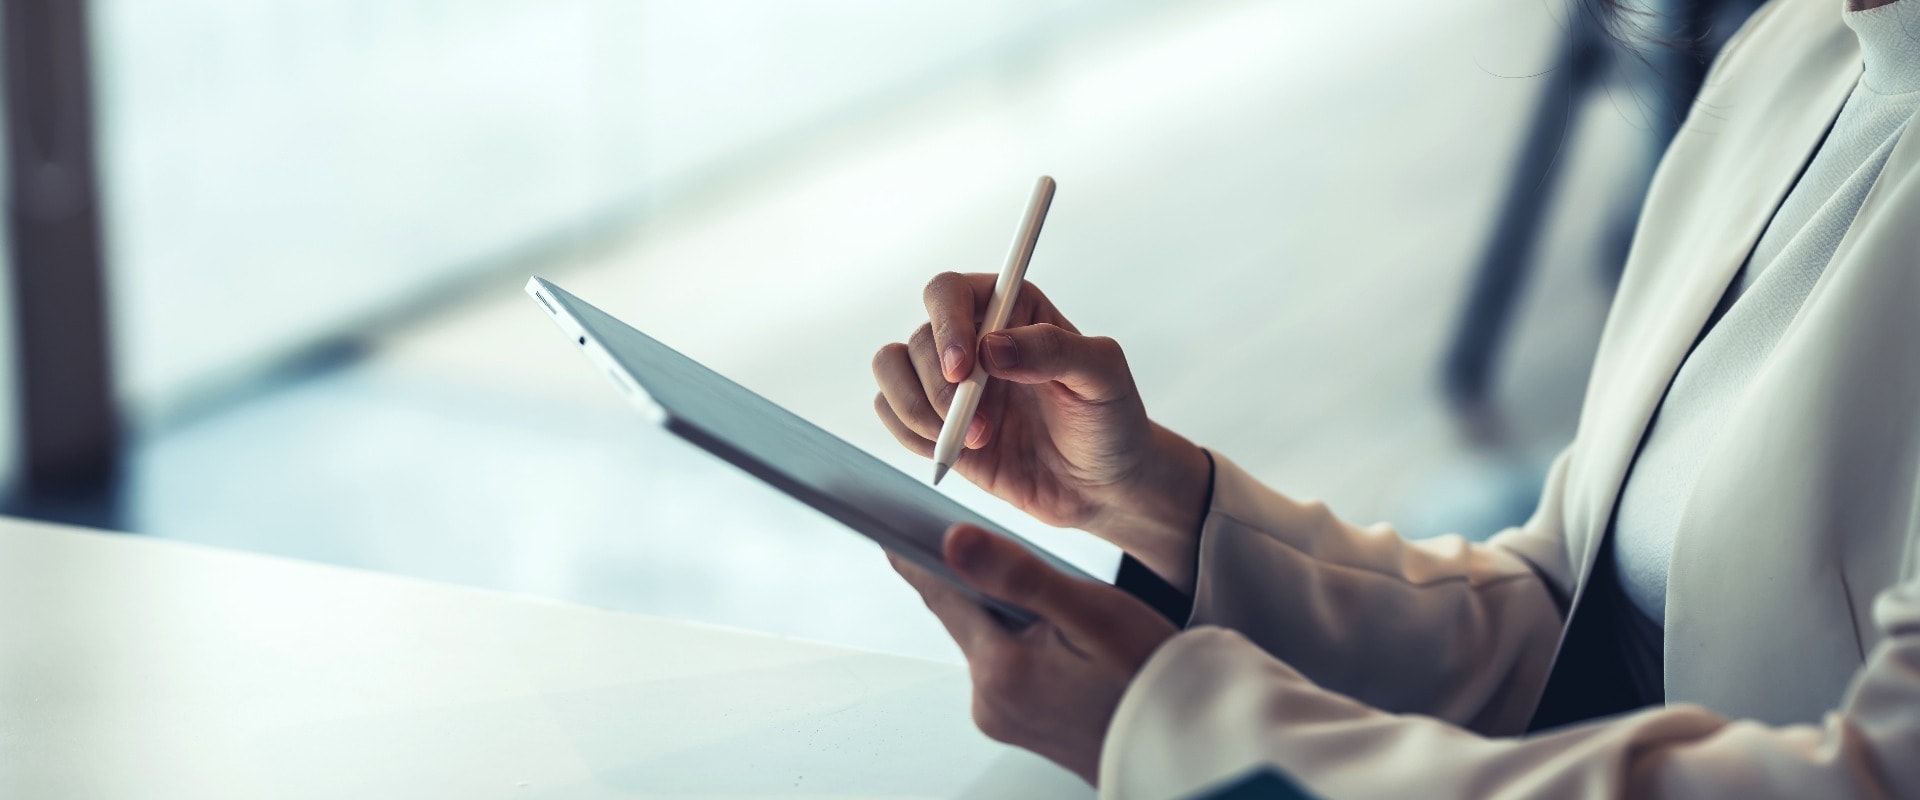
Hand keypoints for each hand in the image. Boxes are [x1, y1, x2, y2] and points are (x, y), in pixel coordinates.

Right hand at [872, 272, 1210, 587]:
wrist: (1103, 485)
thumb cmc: (1110, 421)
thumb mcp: (1102, 377)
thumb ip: (1053, 350)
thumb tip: (992, 347)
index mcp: (1010, 308)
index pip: (949, 291)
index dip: (946, 325)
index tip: (963, 369)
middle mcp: (972, 337)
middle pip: (917, 339)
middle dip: (939, 388)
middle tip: (980, 428)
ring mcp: (949, 381)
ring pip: (890, 370)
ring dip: (917, 409)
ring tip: (972, 442)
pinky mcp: (935, 421)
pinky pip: (890, 411)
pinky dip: (909, 433)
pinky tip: (954, 451)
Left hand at [888, 525, 1177, 785]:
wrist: (1189, 743)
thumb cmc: (1150, 676)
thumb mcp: (1091, 612)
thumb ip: (1018, 574)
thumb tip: (952, 542)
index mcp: (1000, 669)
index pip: (940, 593)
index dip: (916, 553)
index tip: (886, 520)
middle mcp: (990, 700)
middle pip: (966, 616)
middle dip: (983, 583)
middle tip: (1005, 555)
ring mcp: (1004, 718)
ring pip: (991, 641)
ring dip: (1013, 617)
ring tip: (1065, 613)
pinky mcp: (1023, 726)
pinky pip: (1010, 669)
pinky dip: (1026, 645)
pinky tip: (1066, 644)